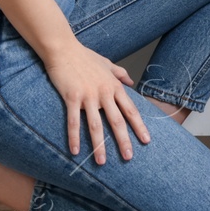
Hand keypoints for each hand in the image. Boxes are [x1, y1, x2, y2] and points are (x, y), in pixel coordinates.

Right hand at [42, 45, 150, 163]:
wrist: (63, 48)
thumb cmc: (84, 56)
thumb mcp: (107, 63)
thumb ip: (120, 73)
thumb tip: (131, 81)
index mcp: (114, 86)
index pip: (130, 109)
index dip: (139, 126)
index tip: (146, 140)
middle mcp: (104, 93)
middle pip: (117, 121)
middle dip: (123, 141)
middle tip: (128, 157)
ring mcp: (88, 96)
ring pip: (96, 125)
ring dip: (99, 145)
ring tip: (102, 162)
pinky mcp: (71, 97)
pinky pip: (73, 121)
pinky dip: (74, 137)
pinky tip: (75, 151)